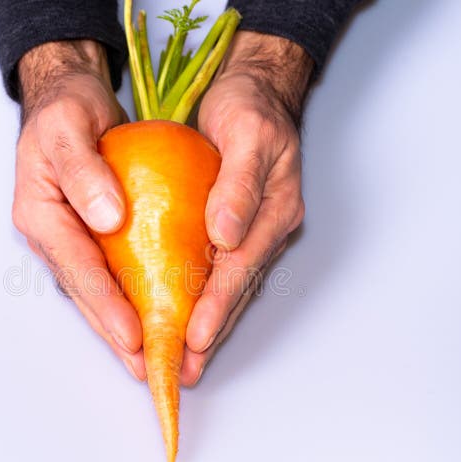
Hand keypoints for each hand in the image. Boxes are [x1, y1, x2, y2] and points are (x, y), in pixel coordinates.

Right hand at [12, 40, 145, 380]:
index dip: (105, 302)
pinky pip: (110, 272)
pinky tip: (154, 315)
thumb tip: (108, 219)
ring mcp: (69, 239)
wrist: (68, 99)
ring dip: (121, 324)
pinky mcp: (90, 236)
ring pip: (97, 290)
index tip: (132, 333)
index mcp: (39, 213)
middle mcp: (51, 234)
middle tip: (145, 366)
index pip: (76, 265)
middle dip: (114, 331)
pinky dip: (130, 296)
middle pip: (85, 291)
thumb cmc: (65, 110)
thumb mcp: (69, 128)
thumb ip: (83, 171)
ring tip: (149, 359)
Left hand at [181, 31, 313, 385]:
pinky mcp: (237, 229)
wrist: (254, 92)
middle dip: (213, 331)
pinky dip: (203, 298)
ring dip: (209, 325)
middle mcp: (268, 228)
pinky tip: (185, 318)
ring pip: (231, 287)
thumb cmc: (250, 108)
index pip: (242, 266)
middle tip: (186, 369)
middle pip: (238, 289)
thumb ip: (239, 185)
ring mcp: (255, 232)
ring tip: (186, 361)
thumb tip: (228, 235)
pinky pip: (220, 271)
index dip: (218, 303)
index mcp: (275, 209)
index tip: (196, 336)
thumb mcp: (247, 135)